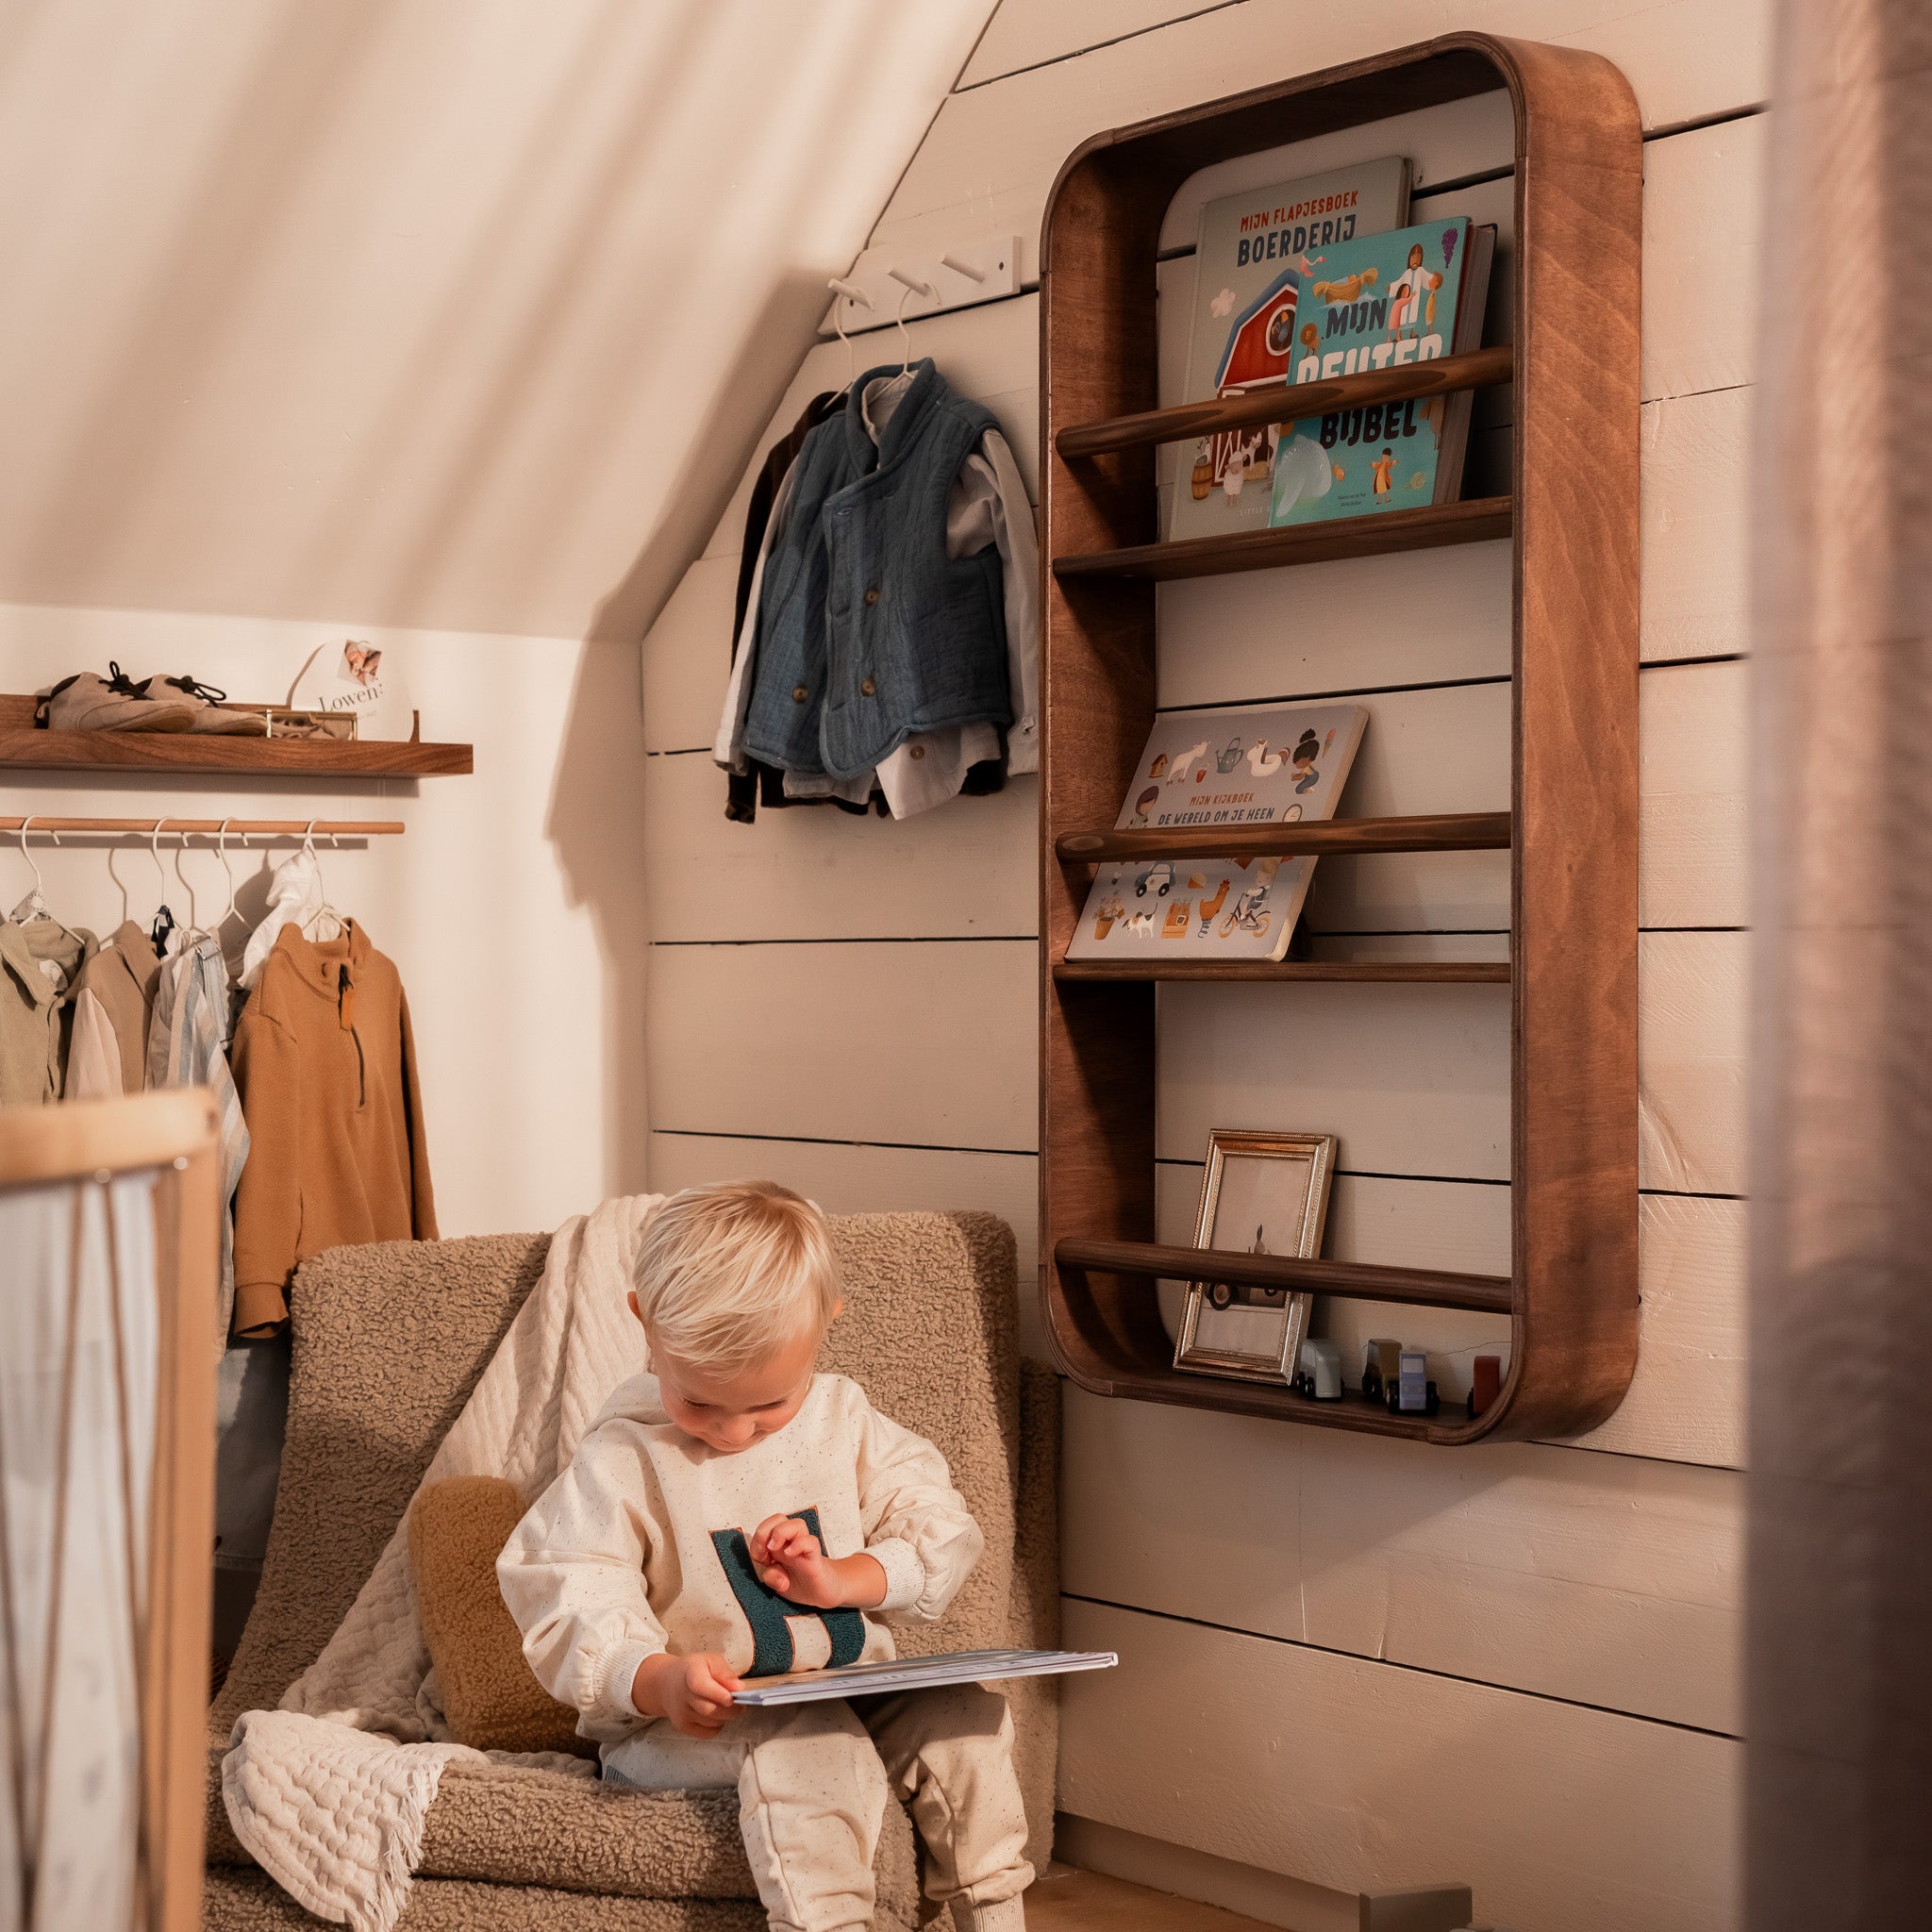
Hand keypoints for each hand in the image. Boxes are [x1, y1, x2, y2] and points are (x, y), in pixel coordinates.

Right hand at [632, 1651, 741, 1738]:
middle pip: (710, 1710)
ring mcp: (681, 1714)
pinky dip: (717, 1726)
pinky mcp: (683, 1727)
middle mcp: (683, 1696)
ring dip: (725, 1716)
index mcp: (691, 1673)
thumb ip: (725, 1673)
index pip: (701, 1686)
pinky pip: (708, 1733)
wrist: (667, 1683)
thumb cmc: (693, 1670)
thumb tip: (738, 1688)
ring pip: (712, 1722)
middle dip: (731, 1709)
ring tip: (726, 1705)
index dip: (717, 1694)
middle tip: (740, 1703)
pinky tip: (716, 1715)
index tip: (731, 1697)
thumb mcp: (710, 1661)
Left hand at [749, 1514, 886, 1610]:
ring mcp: (804, 1549)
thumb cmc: (800, 1583)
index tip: (760, 1559)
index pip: (765, 1529)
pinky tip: (790, 1554)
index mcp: (778, 1547)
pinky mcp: (815, 1558)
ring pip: (797, 1524)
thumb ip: (772, 1578)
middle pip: (779, 1518)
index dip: (757, 1540)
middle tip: (766, 1549)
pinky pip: (810, 1542)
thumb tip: (775, 1574)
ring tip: (775, 1549)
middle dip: (765, 1529)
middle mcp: (791, 1543)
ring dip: (781, 1533)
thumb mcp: (779, 1584)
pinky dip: (798, 1545)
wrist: (823, 1592)